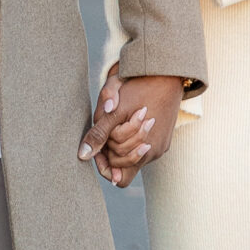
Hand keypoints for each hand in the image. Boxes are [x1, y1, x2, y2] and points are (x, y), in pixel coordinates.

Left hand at [80, 70, 181, 187]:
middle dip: (111, 150)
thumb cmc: (138, 86)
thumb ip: (99, 134)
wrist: (166, 71)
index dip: (105, 166)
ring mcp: (161, 146)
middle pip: (124, 165)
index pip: (119, 178)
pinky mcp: (165, 140)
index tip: (98, 148)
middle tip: (107, 127)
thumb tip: (83, 155)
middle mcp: (153, 151)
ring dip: (122, 142)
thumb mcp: (113, 109)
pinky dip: (133, 139)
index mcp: (141, 147)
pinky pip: (143, 148)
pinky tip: (130, 120)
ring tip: (120, 120)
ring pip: (133, 155)